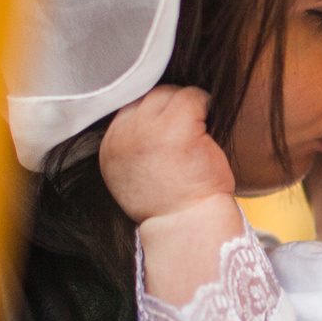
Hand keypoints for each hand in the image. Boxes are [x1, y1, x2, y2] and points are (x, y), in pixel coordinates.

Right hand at [101, 85, 248, 303]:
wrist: (188, 227)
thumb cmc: (170, 206)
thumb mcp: (135, 176)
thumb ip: (134, 147)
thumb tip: (149, 120)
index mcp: (110, 149)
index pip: (128, 111)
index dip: (152, 116)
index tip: (169, 130)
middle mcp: (124, 136)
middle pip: (146, 98)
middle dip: (167, 107)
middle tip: (187, 126)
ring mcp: (149, 129)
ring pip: (167, 93)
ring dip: (185, 105)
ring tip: (198, 127)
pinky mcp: (178, 125)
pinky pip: (192, 96)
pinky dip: (204, 104)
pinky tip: (211, 120)